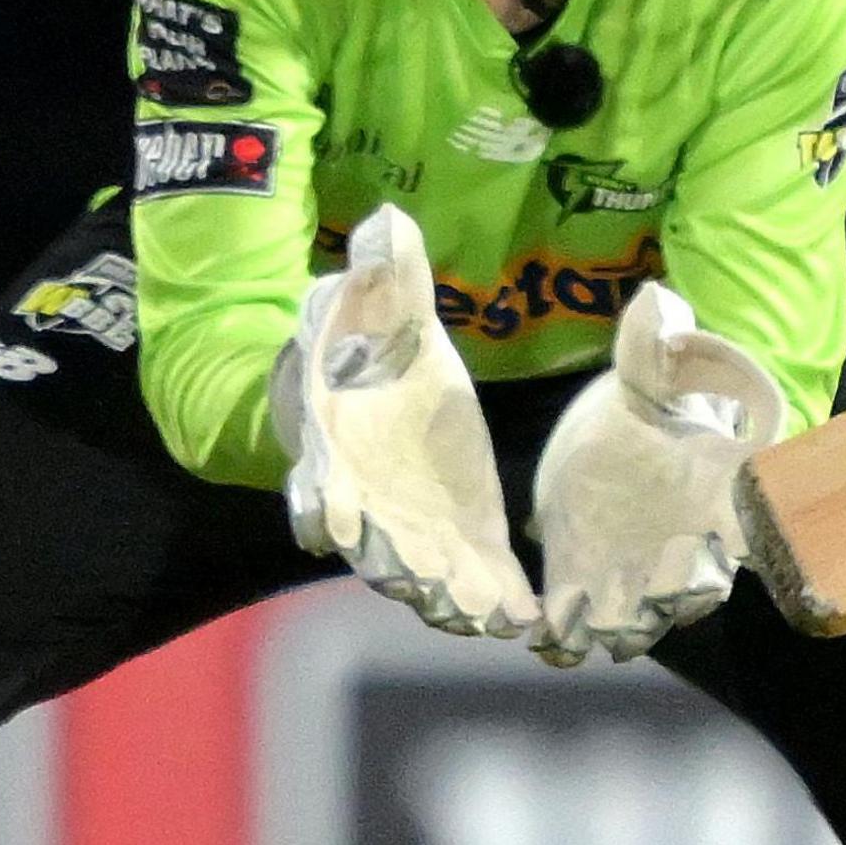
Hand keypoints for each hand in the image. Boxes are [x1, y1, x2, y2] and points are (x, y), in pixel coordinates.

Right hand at [268, 203, 538, 638]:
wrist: (378, 379)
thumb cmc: (367, 342)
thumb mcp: (377, 303)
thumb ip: (384, 279)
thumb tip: (387, 224)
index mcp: (330, 438)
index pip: (316, 472)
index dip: (319, 497)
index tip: (329, 520)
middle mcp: (362, 498)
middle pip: (371, 542)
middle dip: (397, 566)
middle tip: (428, 589)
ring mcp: (412, 527)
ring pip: (423, 572)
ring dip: (450, 597)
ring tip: (485, 618)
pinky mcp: (461, 536)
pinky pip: (476, 575)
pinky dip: (497, 601)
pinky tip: (529, 620)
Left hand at [527, 282, 786, 666]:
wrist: (612, 436)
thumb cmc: (647, 403)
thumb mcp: (649, 370)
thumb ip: (653, 350)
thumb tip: (657, 302)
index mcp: (714, 495)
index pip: (744, 525)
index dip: (736, 541)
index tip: (720, 542)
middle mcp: (682, 549)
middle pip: (690, 592)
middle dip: (669, 599)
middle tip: (645, 600)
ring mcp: (632, 578)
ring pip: (635, 625)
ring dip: (615, 630)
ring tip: (584, 627)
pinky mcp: (579, 585)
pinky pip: (577, 627)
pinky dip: (563, 636)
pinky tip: (539, 630)